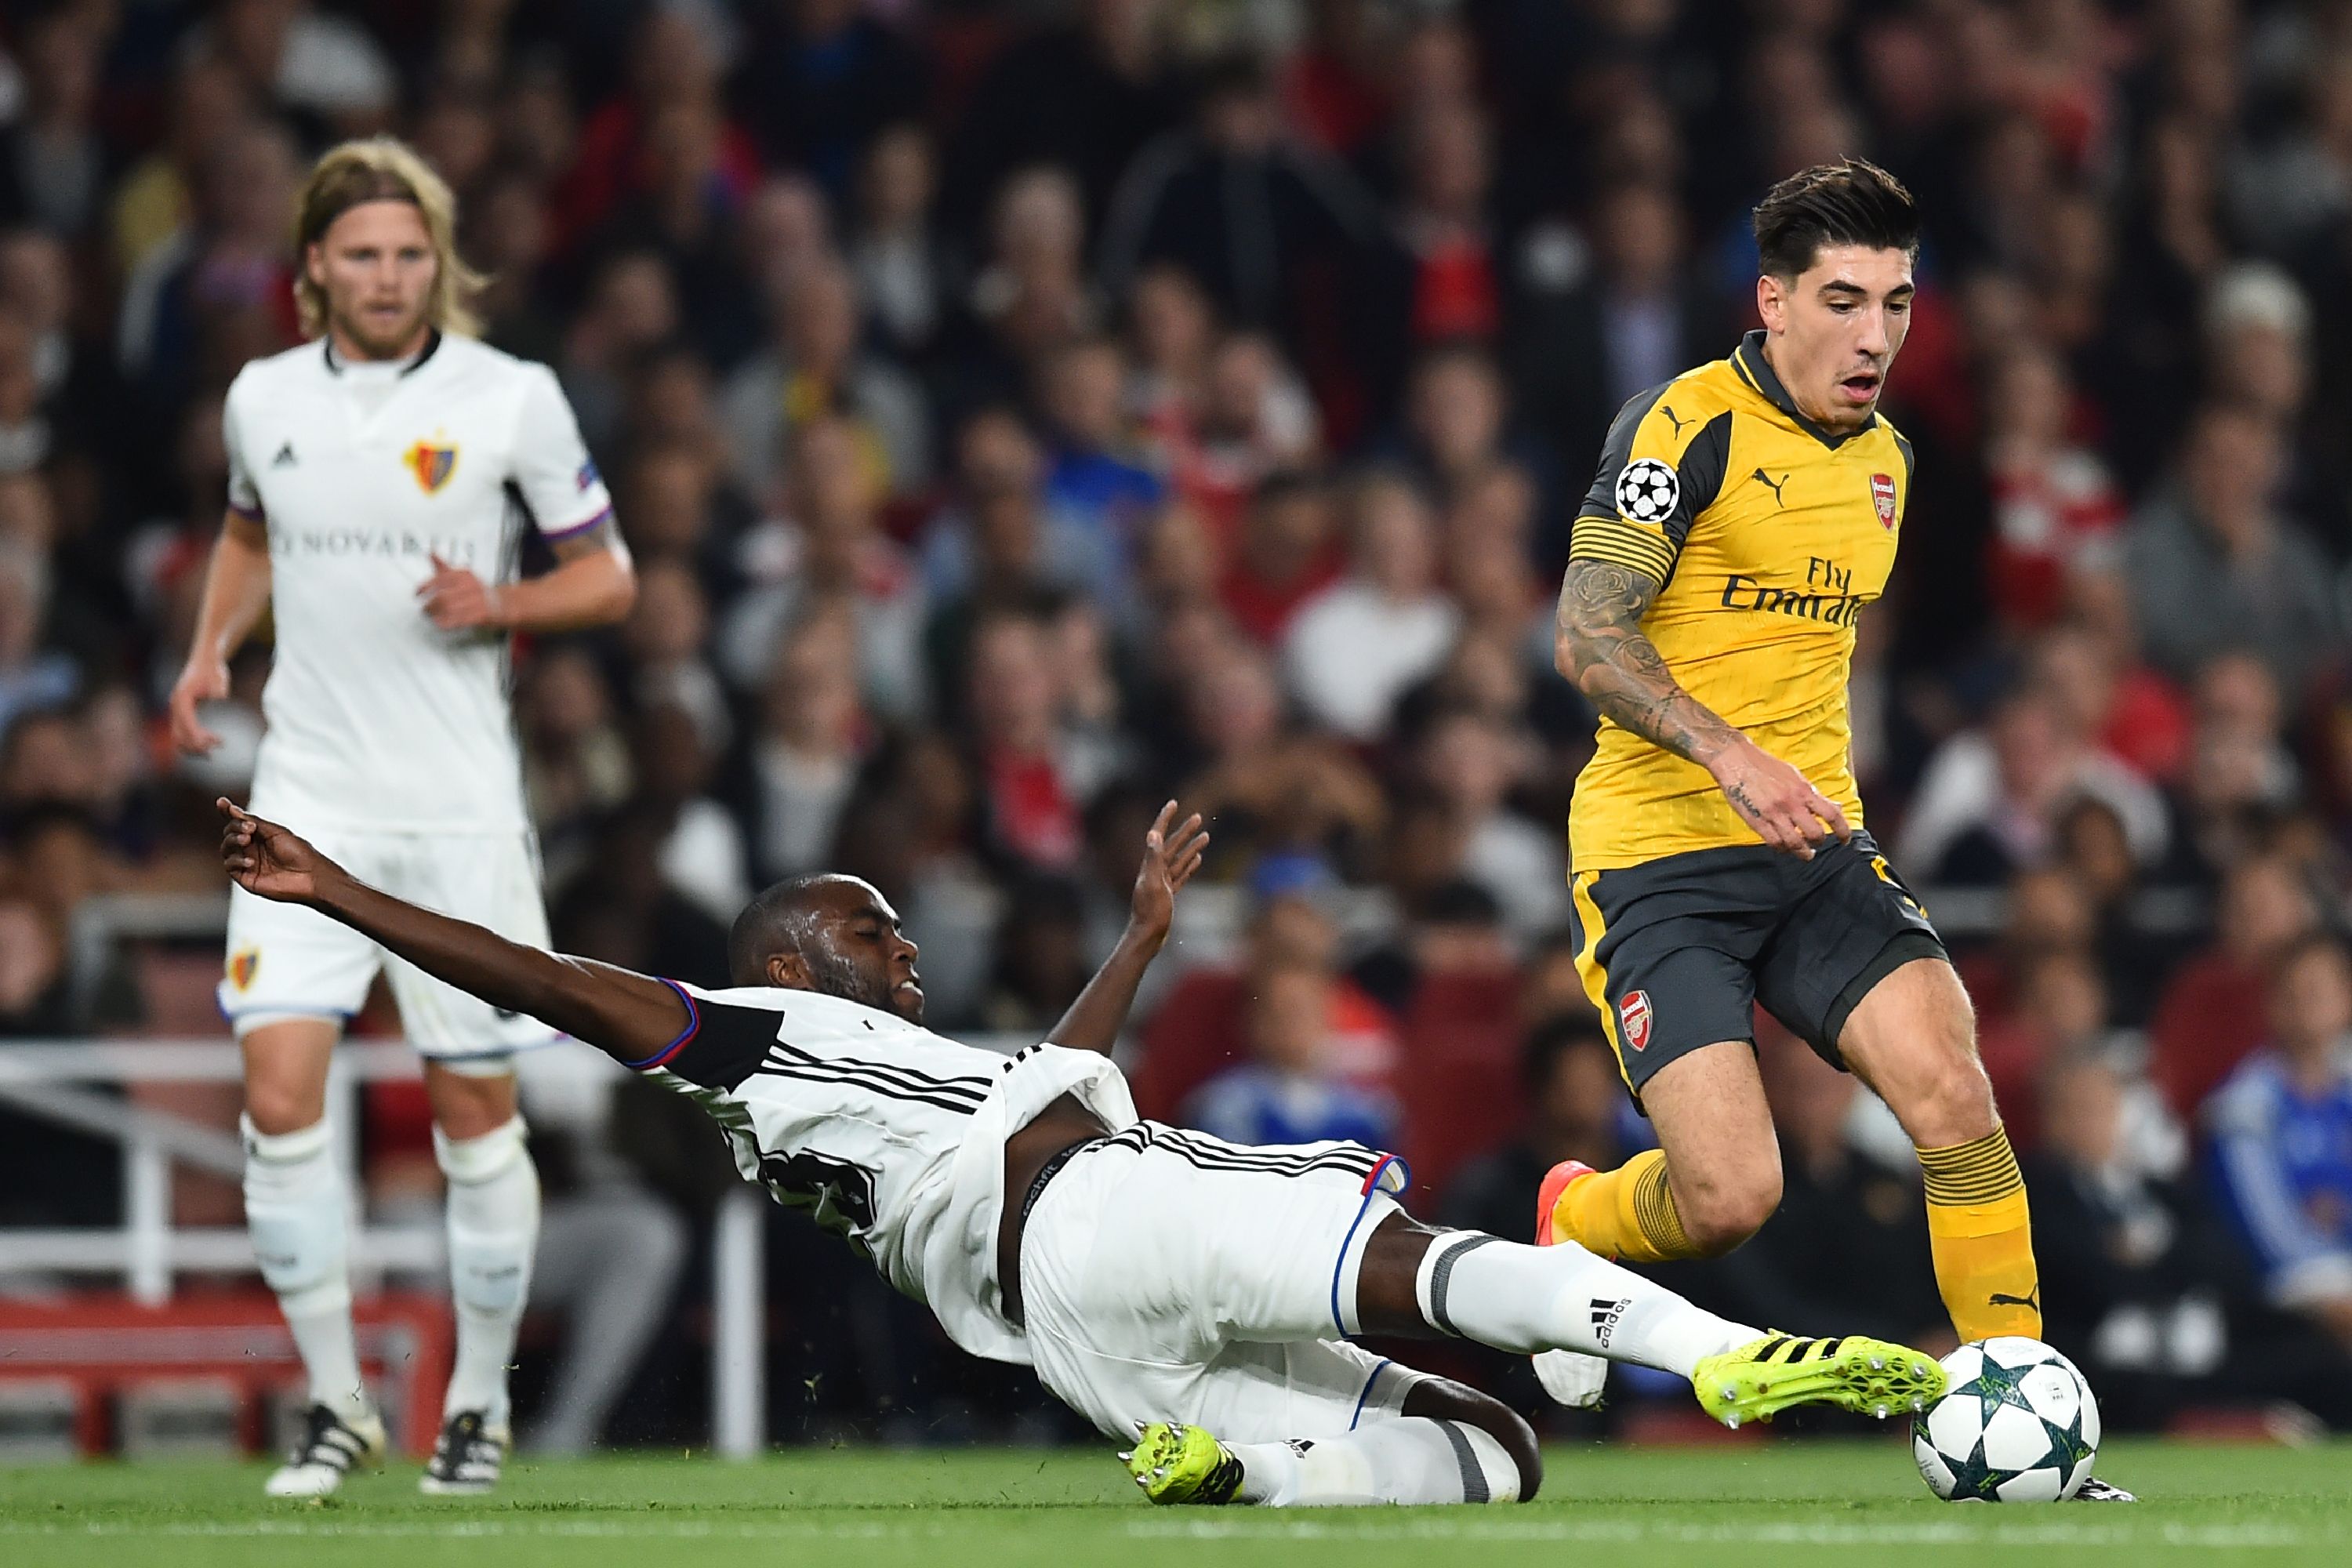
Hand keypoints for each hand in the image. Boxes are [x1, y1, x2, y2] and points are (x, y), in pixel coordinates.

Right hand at [169, 652, 229, 754]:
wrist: (205, 661)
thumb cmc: (212, 670)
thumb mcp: (218, 677)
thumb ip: (218, 688)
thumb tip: (219, 697)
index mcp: (182, 699)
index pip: (186, 723)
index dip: (197, 736)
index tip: (211, 745)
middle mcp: (176, 706)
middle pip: (179, 734)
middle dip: (196, 744)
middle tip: (217, 746)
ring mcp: (178, 710)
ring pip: (180, 736)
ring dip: (195, 745)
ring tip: (217, 746)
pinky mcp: (184, 712)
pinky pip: (184, 731)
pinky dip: (195, 739)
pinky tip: (212, 741)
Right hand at [217, 798, 339, 903]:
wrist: (309, 876)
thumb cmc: (298, 852)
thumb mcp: (276, 831)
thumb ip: (253, 821)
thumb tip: (233, 809)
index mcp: (259, 835)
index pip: (239, 822)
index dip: (228, 812)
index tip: (221, 802)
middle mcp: (251, 848)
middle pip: (229, 833)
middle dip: (235, 827)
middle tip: (250, 829)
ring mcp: (247, 862)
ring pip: (225, 848)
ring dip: (233, 840)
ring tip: (246, 840)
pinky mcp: (245, 877)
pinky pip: (229, 866)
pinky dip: (236, 860)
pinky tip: (250, 861)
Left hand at [417, 552, 506, 630]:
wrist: (504, 603)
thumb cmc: (479, 590)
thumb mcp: (461, 574)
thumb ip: (444, 567)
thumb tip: (430, 553)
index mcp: (464, 575)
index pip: (440, 579)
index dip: (426, 587)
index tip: (418, 593)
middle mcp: (470, 586)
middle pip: (443, 596)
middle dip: (430, 605)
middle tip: (425, 609)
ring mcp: (477, 601)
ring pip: (450, 608)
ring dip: (437, 614)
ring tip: (431, 616)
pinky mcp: (481, 615)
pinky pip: (460, 619)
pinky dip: (448, 622)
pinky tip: (441, 623)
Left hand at [1128, 801, 1208, 943]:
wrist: (1147, 936)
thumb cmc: (1150, 912)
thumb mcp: (1153, 883)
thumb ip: (1153, 859)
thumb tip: (1152, 834)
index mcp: (1151, 865)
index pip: (1157, 835)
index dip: (1165, 818)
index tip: (1174, 803)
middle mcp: (1155, 871)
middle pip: (1172, 845)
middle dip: (1184, 830)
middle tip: (1198, 816)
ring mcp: (1163, 882)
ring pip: (1179, 859)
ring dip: (1191, 846)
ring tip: (1206, 836)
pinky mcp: (1168, 894)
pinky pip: (1181, 875)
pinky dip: (1189, 865)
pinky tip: (1197, 860)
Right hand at [1708, 735, 1850, 858]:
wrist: (1736, 761)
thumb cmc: (1765, 766)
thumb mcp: (1795, 775)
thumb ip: (1813, 793)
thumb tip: (1834, 807)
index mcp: (1803, 790)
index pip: (1832, 815)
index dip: (1843, 831)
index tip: (1844, 839)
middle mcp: (1791, 803)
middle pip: (1815, 834)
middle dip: (1819, 842)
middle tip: (1816, 843)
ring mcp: (1774, 814)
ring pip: (1795, 844)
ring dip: (1803, 852)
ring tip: (1804, 853)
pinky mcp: (1757, 821)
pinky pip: (1775, 843)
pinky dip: (1783, 849)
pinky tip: (1784, 847)